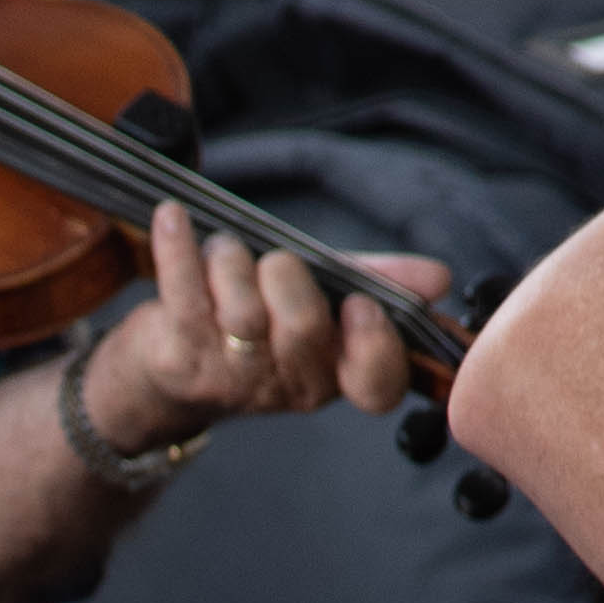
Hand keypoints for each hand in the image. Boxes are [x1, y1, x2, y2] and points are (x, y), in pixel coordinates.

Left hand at [77, 203, 452, 440]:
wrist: (164, 372)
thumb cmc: (255, 320)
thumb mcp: (320, 300)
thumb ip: (375, 282)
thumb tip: (438, 278)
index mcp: (333, 374)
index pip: (375, 385)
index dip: (374, 346)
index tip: (360, 304)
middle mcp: (286, 384)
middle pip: (304, 329)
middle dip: (288, 277)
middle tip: (274, 261)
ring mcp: (231, 377)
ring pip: (243, 312)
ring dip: (232, 260)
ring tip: (223, 249)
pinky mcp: (179, 360)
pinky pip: (183, 294)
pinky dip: (179, 247)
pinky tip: (172, 217)